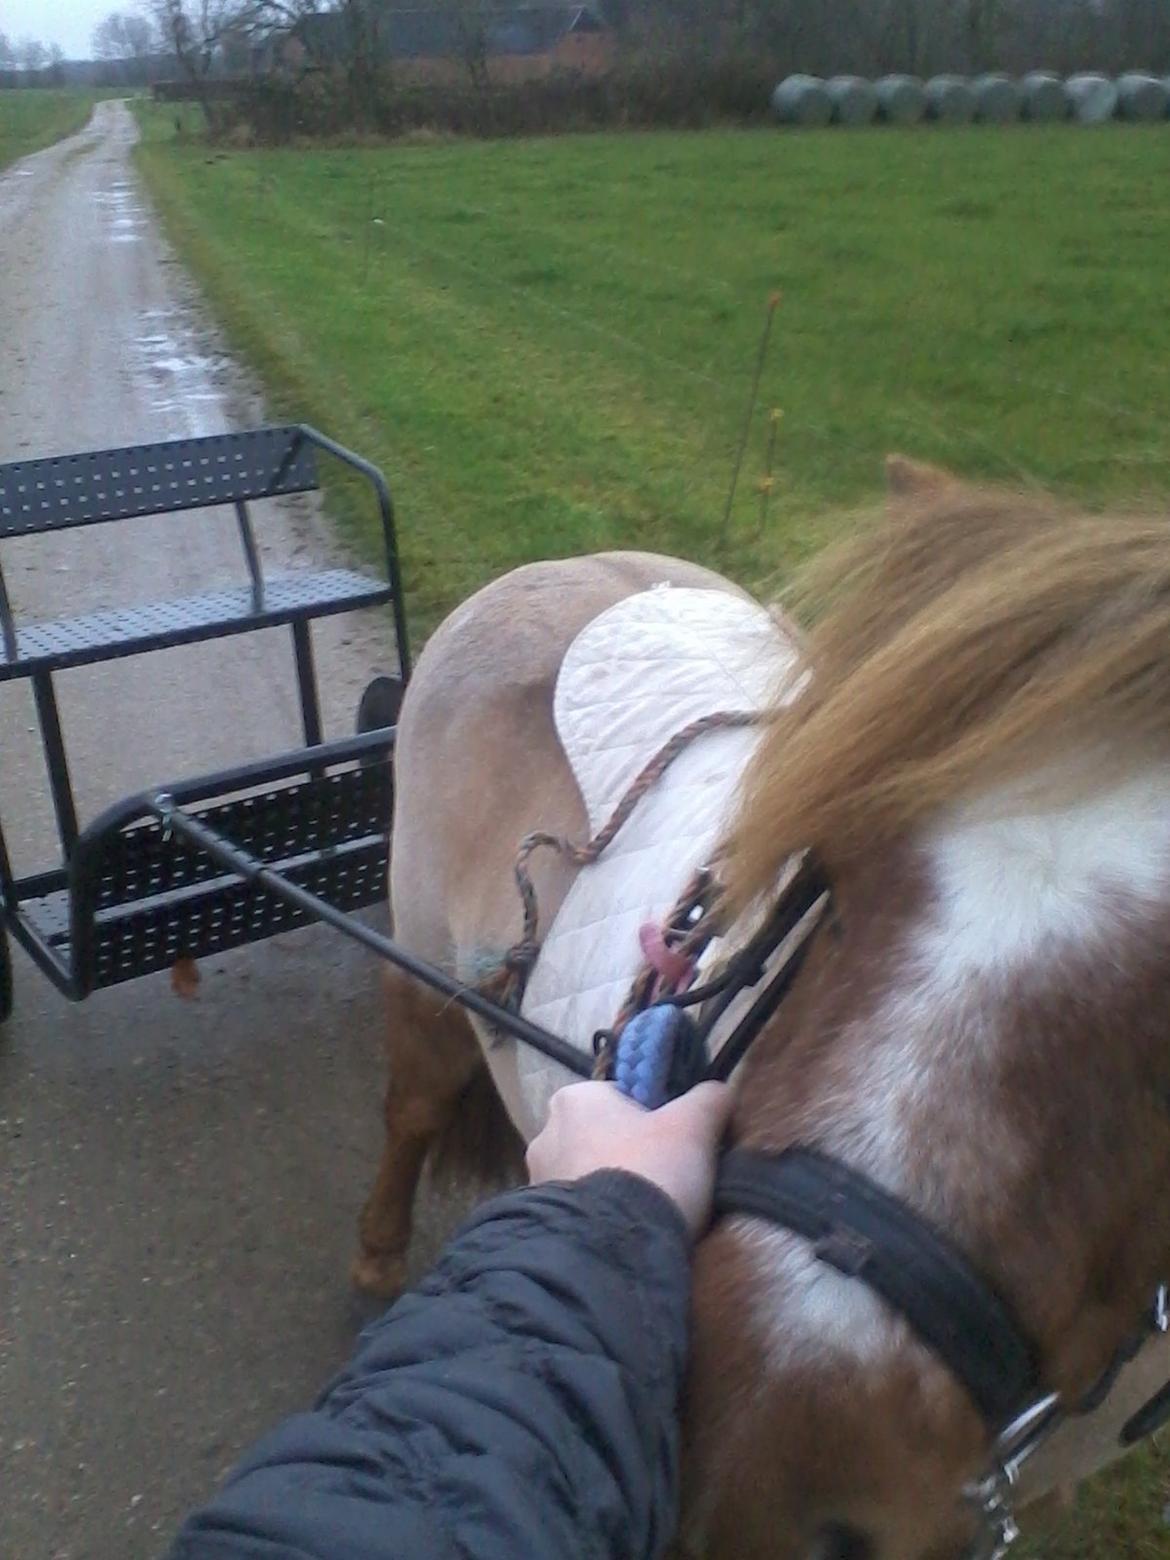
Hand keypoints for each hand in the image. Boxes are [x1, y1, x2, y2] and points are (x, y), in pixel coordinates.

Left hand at [526, 1080, 734, 1237]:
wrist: (614, 1250)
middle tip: (665, 1178)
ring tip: (646, 1212)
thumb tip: (721, 1090)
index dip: (653, 1118)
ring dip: (611, 1187)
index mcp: (575, 1098)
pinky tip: (625, 1232)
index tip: (675, 1143)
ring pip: (587, 1175)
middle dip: (629, 1153)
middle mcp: (546, 1132)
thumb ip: (709, 1099)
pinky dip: (597, 1216)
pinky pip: (577, 1210)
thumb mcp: (694, 1127)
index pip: (620, 1097)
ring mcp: (537, 1180)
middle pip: (602, 1136)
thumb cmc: (651, 1171)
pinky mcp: (540, 1221)